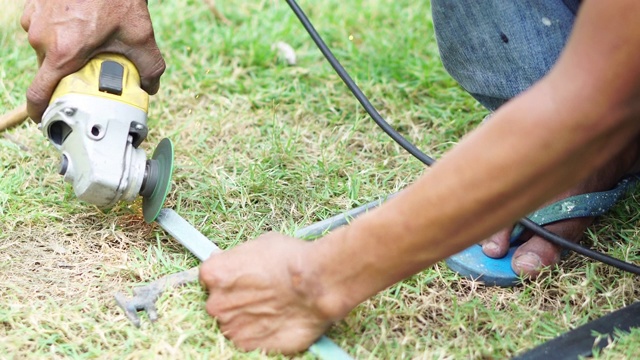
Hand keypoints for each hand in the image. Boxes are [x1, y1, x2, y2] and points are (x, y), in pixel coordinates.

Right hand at [20, 0, 164, 120]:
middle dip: (69, 77)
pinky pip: (43, 31)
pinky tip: (79, 27)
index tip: (46, 119)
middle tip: (90, 72)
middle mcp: (43, 39)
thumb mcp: (140, 37)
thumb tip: (151, 88)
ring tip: (89, 43)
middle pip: (50, 72)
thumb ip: (149, 68)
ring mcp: (35, 22)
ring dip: (66, 53)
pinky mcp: (34, 8)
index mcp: (63, 53)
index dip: (40, 112)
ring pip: (47, 51)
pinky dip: (59, 35)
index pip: (38, 94)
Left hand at [199, 232, 334, 354]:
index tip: (240, 280)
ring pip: (233, 323)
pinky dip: (258, 334)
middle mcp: (215, 303)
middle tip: (260, 295)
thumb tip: (235, 264)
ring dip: (247, 318)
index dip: (228, 279)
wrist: (317, 283)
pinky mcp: (246, 345)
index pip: (209, 278)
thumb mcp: (260, 244)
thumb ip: (239, 259)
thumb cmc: (292, 259)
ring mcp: (230, 327)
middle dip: (236, 300)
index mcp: (214, 274)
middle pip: (218, 303)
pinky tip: (275, 322)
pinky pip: (247, 339)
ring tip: (272, 309)